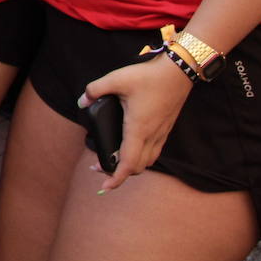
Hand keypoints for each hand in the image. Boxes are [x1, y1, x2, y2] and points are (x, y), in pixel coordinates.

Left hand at [77, 52, 192, 191]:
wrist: (179, 71)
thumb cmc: (149, 76)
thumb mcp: (117, 78)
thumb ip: (95, 89)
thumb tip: (82, 101)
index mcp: (138, 128)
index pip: (128, 163)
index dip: (116, 179)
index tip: (105, 188)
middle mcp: (152, 135)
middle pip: (137, 167)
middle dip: (119, 173)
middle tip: (100, 167)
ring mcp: (161, 133)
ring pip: (148, 161)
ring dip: (132, 166)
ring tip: (114, 160)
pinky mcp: (166, 128)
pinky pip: (154, 151)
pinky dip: (141, 157)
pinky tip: (130, 146)